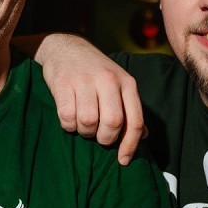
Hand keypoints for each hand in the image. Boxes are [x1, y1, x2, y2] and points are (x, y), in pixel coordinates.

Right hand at [36, 33, 143, 163]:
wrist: (65, 48)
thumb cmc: (95, 72)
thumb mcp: (119, 84)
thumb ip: (130, 108)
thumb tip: (143, 135)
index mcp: (127, 83)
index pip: (134, 121)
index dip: (130, 145)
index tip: (123, 160)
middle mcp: (108, 80)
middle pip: (112, 123)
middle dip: (105, 138)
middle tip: (98, 136)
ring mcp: (85, 80)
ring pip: (88, 122)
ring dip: (84, 131)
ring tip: (82, 123)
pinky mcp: (63, 83)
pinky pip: (67, 117)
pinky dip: (68, 125)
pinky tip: (69, 117)